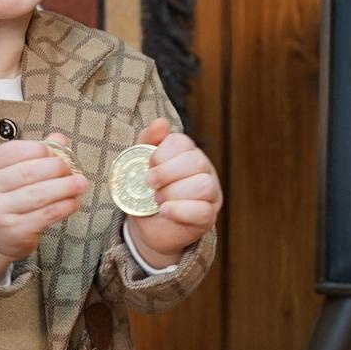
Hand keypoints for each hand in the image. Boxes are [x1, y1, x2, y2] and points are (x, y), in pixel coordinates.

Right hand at [0, 132, 89, 279]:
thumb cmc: (4, 199)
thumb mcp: (9, 172)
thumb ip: (34, 153)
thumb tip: (59, 138)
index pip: (11, 151)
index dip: (37, 149)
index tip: (56, 152)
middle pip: (26, 172)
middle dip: (55, 167)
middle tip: (71, 167)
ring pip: (38, 195)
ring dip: (65, 187)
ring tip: (81, 183)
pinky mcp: (15, 231)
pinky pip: (45, 215)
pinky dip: (63, 207)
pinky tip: (73, 201)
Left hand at [122, 116, 220, 266]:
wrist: (148, 227)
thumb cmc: (147, 192)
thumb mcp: (140, 164)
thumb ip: (148, 141)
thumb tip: (162, 122)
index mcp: (188, 153)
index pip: (182, 142)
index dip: (162, 153)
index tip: (148, 165)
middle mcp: (204, 170)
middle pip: (196, 161)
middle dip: (166, 173)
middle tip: (149, 184)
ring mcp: (210, 194)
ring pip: (203, 185)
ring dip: (173, 193)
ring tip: (157, 200)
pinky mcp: (208, 217)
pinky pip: (202, 211)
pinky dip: (179, 210)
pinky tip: (164, 211)